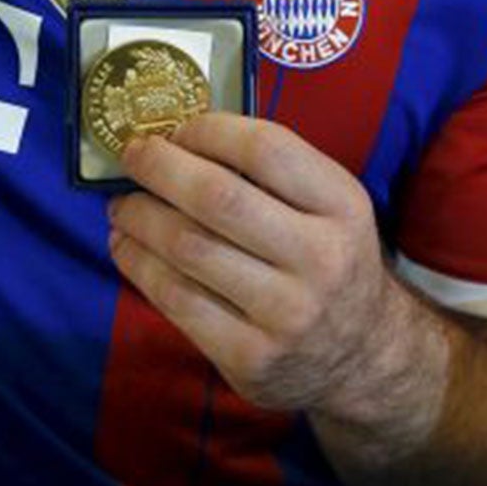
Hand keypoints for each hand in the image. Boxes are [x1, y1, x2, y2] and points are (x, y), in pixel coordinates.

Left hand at [108, 113, 444, 437]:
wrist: (364, 357)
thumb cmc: (330, 261)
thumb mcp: (330, 208)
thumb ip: (273, 173)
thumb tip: (180, 140)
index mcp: (343, 206)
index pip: (267, 149)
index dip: (209, 131)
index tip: (177, 129)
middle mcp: (320, 258)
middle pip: (218, 197)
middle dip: (160, 168)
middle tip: (132, 155)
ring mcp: (285, 313)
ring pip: (189, 248)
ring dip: (139, 217)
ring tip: (122, 205)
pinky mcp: (250, 356)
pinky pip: (177, 300)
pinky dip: (139, 265)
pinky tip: (127, 247)